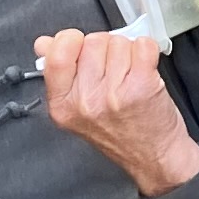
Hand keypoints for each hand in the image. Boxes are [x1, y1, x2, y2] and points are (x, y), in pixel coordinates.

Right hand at [35, 28, 198, 197]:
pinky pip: (143, 45)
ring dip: (128, 54)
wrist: (153, 157)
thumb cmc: (121, 134)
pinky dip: (148, 52)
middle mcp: (85, 101)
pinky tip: (145, 71)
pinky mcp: (141, 86)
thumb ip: (59, 72)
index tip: (82, 49)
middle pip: (93, 41)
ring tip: (129, 78)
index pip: (57, 52)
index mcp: (63, 104)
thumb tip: (45, 44)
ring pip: (119, 42)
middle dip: (106, 50)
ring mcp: (113, 94)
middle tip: (113, 75)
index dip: (73, 41)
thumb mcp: (78, 107)